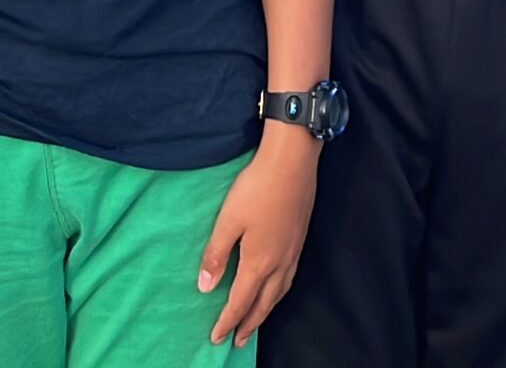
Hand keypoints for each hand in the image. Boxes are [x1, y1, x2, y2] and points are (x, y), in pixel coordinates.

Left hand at [200, 132, 317, 347]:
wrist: (292, 163)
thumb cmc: (256, 188)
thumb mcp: (228, 220)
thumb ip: (216, 255)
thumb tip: (205, 288)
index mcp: (259, 262)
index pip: (240, 302)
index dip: (227, 322)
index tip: (216, 338)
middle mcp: (279, 264)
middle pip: (263, 305)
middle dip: (248, 325)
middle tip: (236, 342)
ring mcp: (292, 253)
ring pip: (278, 294)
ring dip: (265, 312)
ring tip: (254, 323)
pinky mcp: (299, 241)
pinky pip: (288, 281)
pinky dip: (278, 294)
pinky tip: (275, 289)